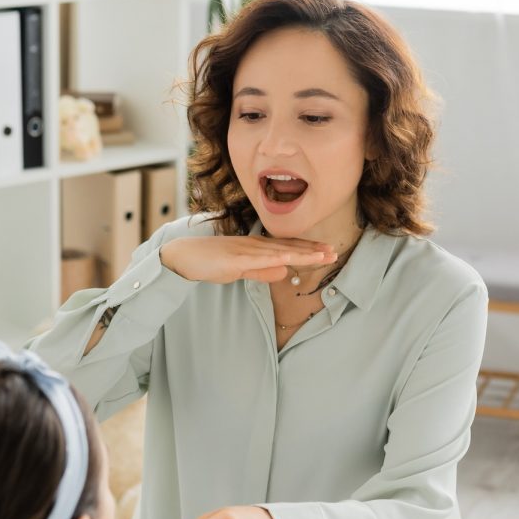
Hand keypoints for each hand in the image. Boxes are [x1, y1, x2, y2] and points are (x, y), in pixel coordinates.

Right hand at [160, 236, 336, 283]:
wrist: (184, 256)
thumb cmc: (210, 262)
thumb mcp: (240, 271)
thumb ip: (261, 272)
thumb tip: (283, 272)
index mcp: (256, 248)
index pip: (287, 247)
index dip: (308, 249)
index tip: (327, 251)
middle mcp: (255, 245)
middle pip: (289, 246)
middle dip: (313, 250)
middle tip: (334, 251)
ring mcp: (247, 250)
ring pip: (281, 251)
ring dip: (304, 252)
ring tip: (324, 254)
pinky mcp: (237, 258)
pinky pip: (262, 259)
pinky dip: (279, 258)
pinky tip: (293, 258)